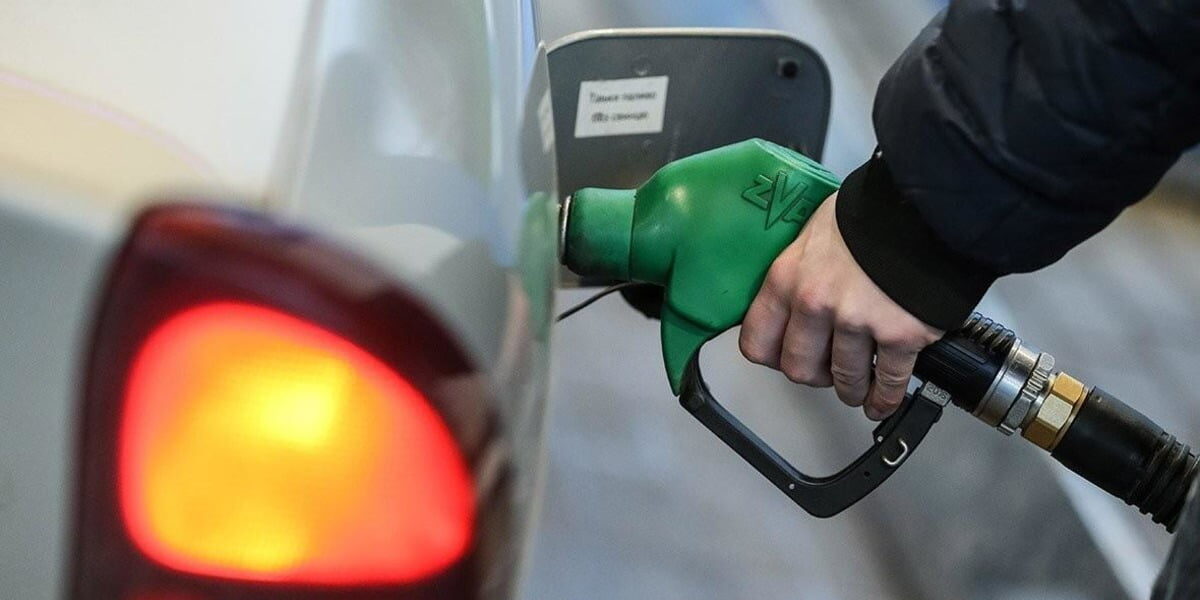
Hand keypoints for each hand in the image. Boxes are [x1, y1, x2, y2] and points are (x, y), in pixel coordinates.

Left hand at [739, 194, 942, 419]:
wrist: (926, 205)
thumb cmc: (872, 210)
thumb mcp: (815, 231)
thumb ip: (802, 269)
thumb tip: (798, 288)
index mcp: (788, 278)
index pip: (757, 341)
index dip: (772, 356)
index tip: (782, 357)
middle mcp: (816, 304)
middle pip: (799, 368)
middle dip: (814, 375)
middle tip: (824, 372)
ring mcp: (858, 322)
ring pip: (845, 380)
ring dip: (851, 389)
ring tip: (858, 387)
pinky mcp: (900, 335)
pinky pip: (889, 381)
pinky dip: (886, 397)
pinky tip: (882, 400)